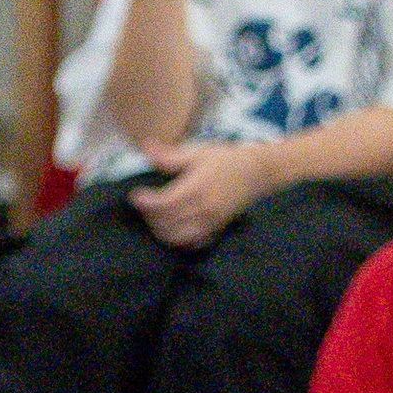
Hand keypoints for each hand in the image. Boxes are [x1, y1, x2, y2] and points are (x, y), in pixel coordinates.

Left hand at [129, 141, 265, 250]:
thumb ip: (170, 156)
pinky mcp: (216, 229)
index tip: (135, 195)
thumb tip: (146, 148)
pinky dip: (178, 241)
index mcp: (196, 188)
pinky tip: (173, 230)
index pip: (162, 203)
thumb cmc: (226, 159)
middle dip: (149, 215)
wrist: (257, 172)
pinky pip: (192, 243)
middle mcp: (203, 209)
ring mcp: (210, 222)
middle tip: (144, 204)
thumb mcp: (198, 152)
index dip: (144, 202)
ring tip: (155, 217)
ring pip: (176, 237)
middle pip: (165, 222)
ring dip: (160, 230)